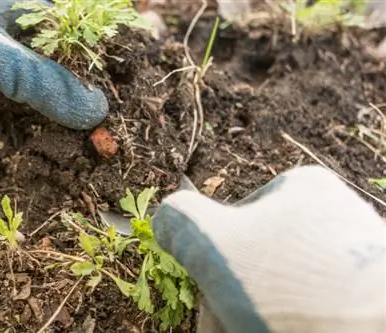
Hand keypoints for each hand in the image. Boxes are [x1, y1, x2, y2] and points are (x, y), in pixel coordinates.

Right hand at [152, 165, 385, 332]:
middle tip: (225, 323)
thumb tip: (166, 215)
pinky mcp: (368, 300)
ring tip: (254, 330)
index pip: (237, 222)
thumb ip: (183, 221)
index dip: (214, 257)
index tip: (208, 287)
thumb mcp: (215, 242)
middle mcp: (334, 218)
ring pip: (285, 292)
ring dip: (255, 314)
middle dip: (233, 295)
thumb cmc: (294, 282)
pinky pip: (313, 311)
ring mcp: (355, 263)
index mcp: (303, 191)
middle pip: (261, 262)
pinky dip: (291, 324)